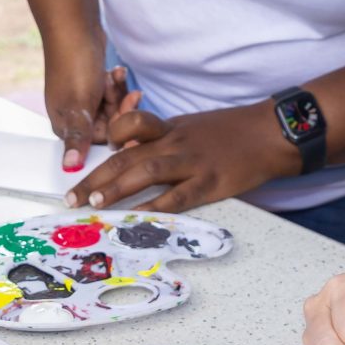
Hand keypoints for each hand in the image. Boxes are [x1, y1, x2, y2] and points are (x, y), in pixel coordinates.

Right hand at [44, 58, 136, 169]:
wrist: (75, 28)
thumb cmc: (73, 65)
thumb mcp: (79, 105)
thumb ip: (78, 136)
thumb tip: (70, 166)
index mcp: (66, 126)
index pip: (100, 143)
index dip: (119, 134)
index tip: (131, 123)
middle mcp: (74, 116)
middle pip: (110, 126)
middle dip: (121, 110)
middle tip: (130, 96)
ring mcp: (84, 100)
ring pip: (113, 109)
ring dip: (119, 94)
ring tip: (115, 77)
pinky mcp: (93, 86)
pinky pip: (112, 93)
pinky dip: (117, 84)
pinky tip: (116, 71)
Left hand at [63, 102, 296, 211]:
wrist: (272, 131)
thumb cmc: (234, 131)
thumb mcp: (194, 126)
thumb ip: (165, 140)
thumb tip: (135, 155)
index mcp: (171, 128)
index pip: (130, 127)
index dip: (108, 141)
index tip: (91, 158)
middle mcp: (175, 142)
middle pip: (126, 156)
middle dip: (96, 177)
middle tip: (72, 196)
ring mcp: (192, 162)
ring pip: (146, 172)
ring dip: (116, 188)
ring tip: (94, 204)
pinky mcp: (210, 182)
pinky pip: (178, 196)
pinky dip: (155, 207)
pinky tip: (137, 218)